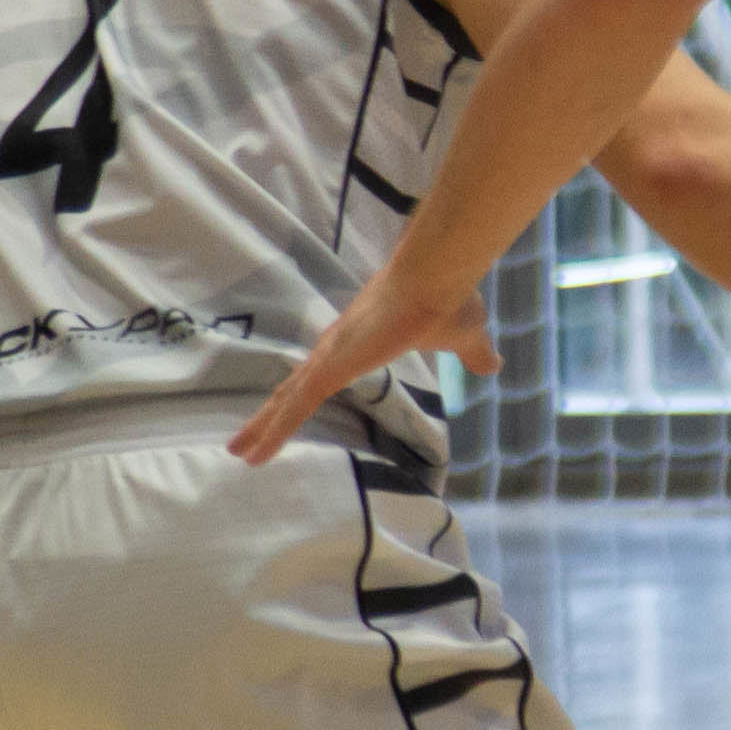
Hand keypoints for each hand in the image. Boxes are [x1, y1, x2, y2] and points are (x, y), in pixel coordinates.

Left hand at [227, 265, 491, 464]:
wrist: (437, 276)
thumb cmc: (448, 298)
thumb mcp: (465, 336)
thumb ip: (473, 354)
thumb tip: (493, 365)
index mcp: (362, 340)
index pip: (323, 371)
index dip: (304, 390)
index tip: (287, 405)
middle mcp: (337, 346)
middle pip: (295, 386)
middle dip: (270, 413)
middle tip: (245, 438)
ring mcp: (331, 356)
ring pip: (288, 401)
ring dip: (262, 427)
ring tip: (238, 452)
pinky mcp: (331, 367)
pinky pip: (295, 407)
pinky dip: (273, 431)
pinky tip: (254, 453)